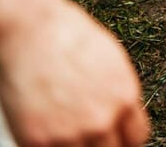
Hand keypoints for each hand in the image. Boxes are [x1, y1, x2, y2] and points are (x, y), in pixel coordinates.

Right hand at [0, 0, 150, 146]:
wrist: (30, 29)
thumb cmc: (67, 36)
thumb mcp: (111, 61)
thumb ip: (117, 92)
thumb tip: (118, 112)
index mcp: (124, 98)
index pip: (136, 138)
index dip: (122, 137)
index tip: (112, 135)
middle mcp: (101, 120)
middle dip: (100, 143)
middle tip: (85, 133)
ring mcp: (69, 134)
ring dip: (73, 145)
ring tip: (60, 128)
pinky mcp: (36, 140)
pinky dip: (44, 145)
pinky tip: (40, 130)